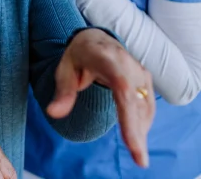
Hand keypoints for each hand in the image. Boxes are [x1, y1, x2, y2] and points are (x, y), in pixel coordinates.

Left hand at [48, 29, 154, 168]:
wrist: (96, 39)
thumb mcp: (64, 69)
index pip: (122, 88)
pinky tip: (137, 137)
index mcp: (107, 58)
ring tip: (138, 155)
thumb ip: (63, 92)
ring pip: (145, 107)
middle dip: (139, 132)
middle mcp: (128, 64)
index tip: (132, 142)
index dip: (128, 116)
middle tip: (140, 160)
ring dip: (142, 131)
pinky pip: (147, 105)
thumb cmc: (78, 55)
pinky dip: (143, 123)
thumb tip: (53, 113)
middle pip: (137, 102)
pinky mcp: (145, 80)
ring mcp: (139, 72)